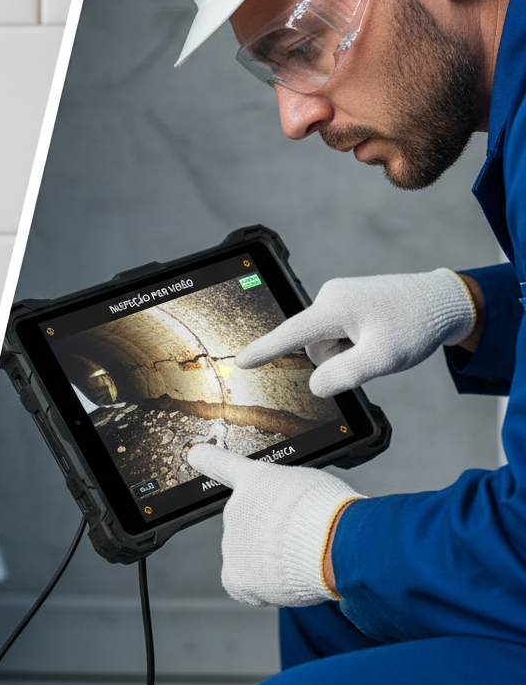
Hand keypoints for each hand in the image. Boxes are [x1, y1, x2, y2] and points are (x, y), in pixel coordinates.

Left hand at [188, 443, 362, 607]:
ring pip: (248, 556)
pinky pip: (242, 585)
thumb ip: (287, 496)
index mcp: (255, 480)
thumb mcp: (310, 484)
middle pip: (247, 524)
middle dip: (268, 535)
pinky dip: (258, 586)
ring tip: (300, 559)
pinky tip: (280, 581)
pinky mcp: (237, 575)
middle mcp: (235, 507)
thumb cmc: (331, 512)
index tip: (196, 455)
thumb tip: (291, 511)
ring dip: (268, 562)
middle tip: (298, 540)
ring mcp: (232, 542)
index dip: (207, 459)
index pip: (221, 463)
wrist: (334, 541)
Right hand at [235, 269, 475, 397]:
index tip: (241, 363)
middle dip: (336, 359)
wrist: (443, 302)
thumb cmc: (415, 326)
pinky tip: (375, 337)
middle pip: (313, 345)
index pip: (291, 333)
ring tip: (377, 344)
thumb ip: (345, 374)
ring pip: (325, 341)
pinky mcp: (347, 301)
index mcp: (335, 307)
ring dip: (346, 352)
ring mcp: (338, 297)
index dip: (264, 350)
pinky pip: (336, 332)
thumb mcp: (383, 358)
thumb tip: (314, 386)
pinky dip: (351, 343)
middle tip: (373, 354)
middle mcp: (330, 297)